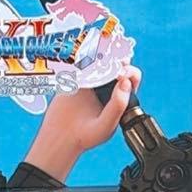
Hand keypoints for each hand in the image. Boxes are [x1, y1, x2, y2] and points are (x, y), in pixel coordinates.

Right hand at [23, 66, 141, 181]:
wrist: (61, 137)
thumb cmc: (86, 136)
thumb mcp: (107, 125)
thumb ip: (118, 106)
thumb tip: (126, 82)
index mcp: (120, 97)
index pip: (131, 79)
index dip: (130, 72)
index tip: (122, 75)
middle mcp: (108, 86)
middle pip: (118, 64)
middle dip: (119, 58)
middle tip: (113, 62)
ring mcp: (92, 80)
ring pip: (102, 60)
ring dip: (103, 55)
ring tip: (100, 59)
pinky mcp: (76, 78)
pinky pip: (82, 62)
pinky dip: (84, 57)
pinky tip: (85, 61)